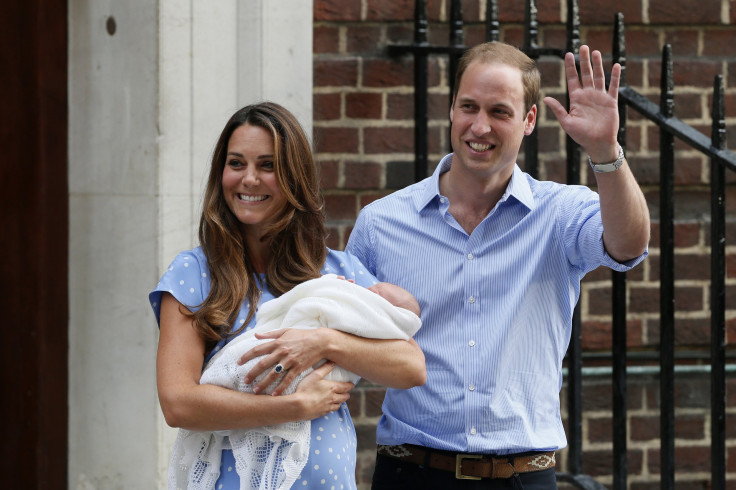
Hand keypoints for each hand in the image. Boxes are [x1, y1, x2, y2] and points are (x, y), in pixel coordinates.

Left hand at [238, 327, 332, 395]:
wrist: (320, 341)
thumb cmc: (302, 335)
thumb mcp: (286, 331)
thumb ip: (270, 334)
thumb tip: (256, 335)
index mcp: (277, 342)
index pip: (258, 350)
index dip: (247, 356)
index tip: (238, 362)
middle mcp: (282, 352)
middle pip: (263, 364)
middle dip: (252, 373)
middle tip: (245, 381)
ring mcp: (290, 361)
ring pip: (273, 374)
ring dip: (263, 383)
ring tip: (256, 391)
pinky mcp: (298, 368)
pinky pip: (287, 380)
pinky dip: (280, 388)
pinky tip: (274, 395)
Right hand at [295, 361, 353, 418]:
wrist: (299, 406)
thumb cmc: (306, 389)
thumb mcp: (315, 375)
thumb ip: (325, 368)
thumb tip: (333, 362)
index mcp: (332, 388)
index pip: (346, 387)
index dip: (350, 385)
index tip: (352, 384)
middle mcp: (333, 398)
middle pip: (344, 397)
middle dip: (346, 394)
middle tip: (346, 392)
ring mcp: (328, 407)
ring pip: (339, 405)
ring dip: (340, 401)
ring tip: (339, 399)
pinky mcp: (323, 413)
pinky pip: (331, 410)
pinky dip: (333, 407)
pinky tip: (329, 406)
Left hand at [543, 45, 620, 161]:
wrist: (597, 144)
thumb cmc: (581, 135)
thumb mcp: (567, 122)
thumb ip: (558, 109)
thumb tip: (545, 98)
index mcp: (576, 99)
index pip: (572, 79)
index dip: (570, 67)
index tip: (567, 54)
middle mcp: (588, 95)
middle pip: (585, 74)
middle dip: (584, 61)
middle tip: (583, 46)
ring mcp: (600, 97)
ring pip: (599, 77)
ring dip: (598, 65)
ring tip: (595, 52)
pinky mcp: (611, 102)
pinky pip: (613, 87)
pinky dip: (615, 77)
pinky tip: (616, 66)